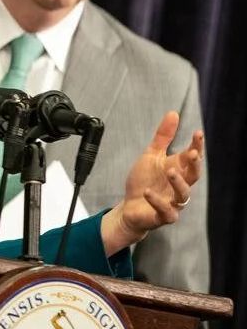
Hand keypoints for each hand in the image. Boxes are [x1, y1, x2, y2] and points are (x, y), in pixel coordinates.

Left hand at [101, 111, 203, 254]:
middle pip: (193, 175)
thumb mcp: (151, 156)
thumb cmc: (144, 181)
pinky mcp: (164, 216)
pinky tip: (148, 192)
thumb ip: (163, 137)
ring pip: (183, 194)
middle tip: (192, 153)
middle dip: (195, 164)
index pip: (192, 157)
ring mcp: (173, 202)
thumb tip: (173, 113)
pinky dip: (157, 201)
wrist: (130, 207)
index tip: (198, 133)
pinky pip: (166, 211)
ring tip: (169, 170)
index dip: (197, 146)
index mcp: (178, 170)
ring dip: (178, 182)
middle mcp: (179, 186)